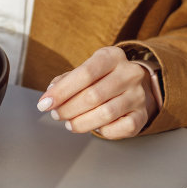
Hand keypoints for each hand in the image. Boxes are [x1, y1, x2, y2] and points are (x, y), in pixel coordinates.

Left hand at [38, 46, 159, 138]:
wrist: (132, 86)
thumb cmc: (102, 78)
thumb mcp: (85, 71)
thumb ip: (65, 81)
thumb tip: (50, 95)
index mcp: (112, 56)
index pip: (85, 73)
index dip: (62, 91)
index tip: (45, 104)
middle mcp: (129, 73)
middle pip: (93, 95)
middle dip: (68, 109)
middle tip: (57, 115)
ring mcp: (138, 95)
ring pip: (106, 114)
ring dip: (81, 122)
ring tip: (70, 123)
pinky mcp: (142, 115)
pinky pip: (119, 128)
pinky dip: (103, 131)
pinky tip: (95, 126)